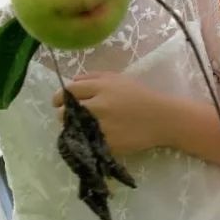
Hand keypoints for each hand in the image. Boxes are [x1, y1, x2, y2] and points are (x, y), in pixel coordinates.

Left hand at [52, 72, 175, 155]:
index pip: (69, 91)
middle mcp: (98, 105)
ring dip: (73, 128)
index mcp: (101, 87)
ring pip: (73, 129)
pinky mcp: (107, 143)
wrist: (161, 119)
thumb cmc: (140, 96)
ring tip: (80, 127)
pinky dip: (85, 140)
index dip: (59, 97)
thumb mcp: (118, 79)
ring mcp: (102, 126)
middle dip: (64, 114)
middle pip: (66, 111)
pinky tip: (92, 137)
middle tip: (69, 117)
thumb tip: (72, 81)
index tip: (58, 102)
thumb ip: (93, 77)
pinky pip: (86, 141)